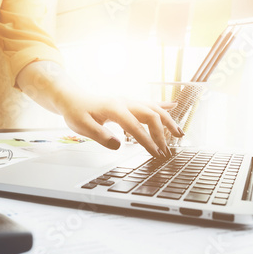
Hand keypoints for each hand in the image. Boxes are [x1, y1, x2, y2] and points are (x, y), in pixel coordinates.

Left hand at [15, 61, 183, 158]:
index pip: (135, 127)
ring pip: (154, 108)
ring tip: (180, 134)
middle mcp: (125, 102)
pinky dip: (163, 105)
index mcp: (114, 108)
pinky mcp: (128, 102)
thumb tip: (118, 145)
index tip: (156, 154)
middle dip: (161, 134)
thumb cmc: (76, 112)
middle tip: (167, 151)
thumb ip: (100, 135)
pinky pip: (149, 102)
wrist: (72, 99)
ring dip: (168, 121)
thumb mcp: (82, 126)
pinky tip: (175, 106)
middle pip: (151, 115)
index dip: (147, 141)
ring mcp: (128, 100)